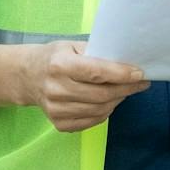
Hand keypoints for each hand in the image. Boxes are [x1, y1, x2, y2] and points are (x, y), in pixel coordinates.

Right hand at [26, 40, 148, 132]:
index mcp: (59, 65)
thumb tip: (126, 61)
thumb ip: (96, 53)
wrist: (28, 76)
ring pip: (99, 110)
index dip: (121, 74)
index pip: (96, 72)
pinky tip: (110, 102)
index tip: (140, 74)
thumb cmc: (56, 57)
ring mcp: (56, 109)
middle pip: (101, 94)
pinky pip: (91, 122)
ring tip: (126, 91)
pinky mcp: (58, 123)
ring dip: (118, 101)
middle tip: (140, 83)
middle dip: (126, 89)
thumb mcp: (72, 46)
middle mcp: (56, 89)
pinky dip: (105, 113)